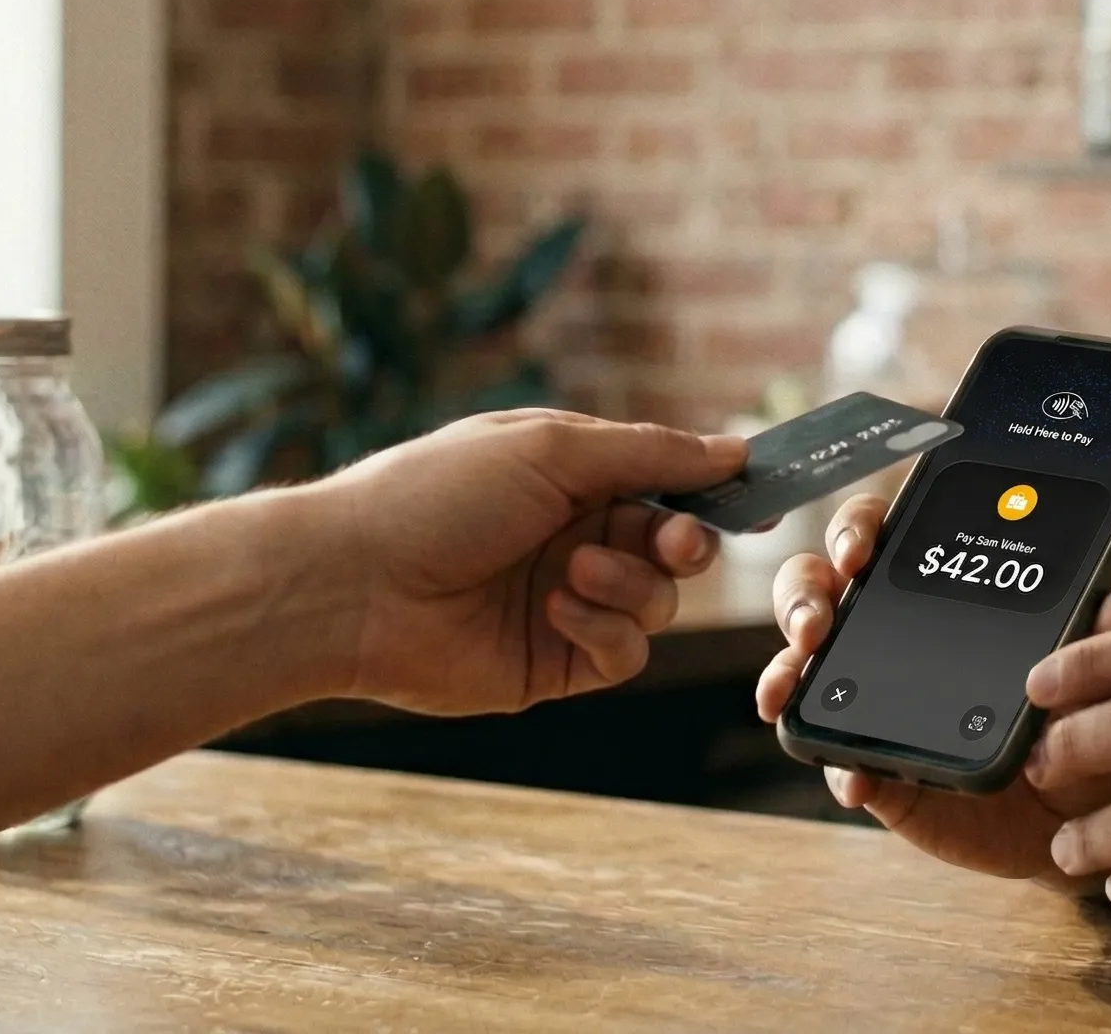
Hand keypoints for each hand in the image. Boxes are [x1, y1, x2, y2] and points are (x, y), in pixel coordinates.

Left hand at [301, 410, 741, 715]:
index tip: (759, 496)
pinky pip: (624, 651)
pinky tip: (556, 609)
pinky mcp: (554, 661)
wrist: (352, 586)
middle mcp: (577, 536)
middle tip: (672, 541)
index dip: (714, 489)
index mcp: (574, 475)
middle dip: (684, 541)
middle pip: (677, 543)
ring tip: (569, 574)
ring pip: (658, 600)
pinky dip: (605, 628)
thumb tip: (733, 452)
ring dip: (629, 584)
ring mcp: (568, 600)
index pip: (668, 479)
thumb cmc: (436, 496)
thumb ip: (649, 453)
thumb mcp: (551, 449)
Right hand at [754, 494, 1110, 883]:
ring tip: (791, 686)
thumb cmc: (1086, 718)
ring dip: (786, 667)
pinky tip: (853, 778)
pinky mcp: (876, 768)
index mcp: (941, 593)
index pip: (883, 535)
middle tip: (818, 620)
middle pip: (819, 588)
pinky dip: (835, 765)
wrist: (1084, 810)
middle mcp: (891, 636)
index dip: (857, 528)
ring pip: (802, 666)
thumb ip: (1106, 636)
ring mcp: (871, 701)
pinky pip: (836, 761)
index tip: (861, 548)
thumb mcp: (1104, 676)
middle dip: (802, 594)